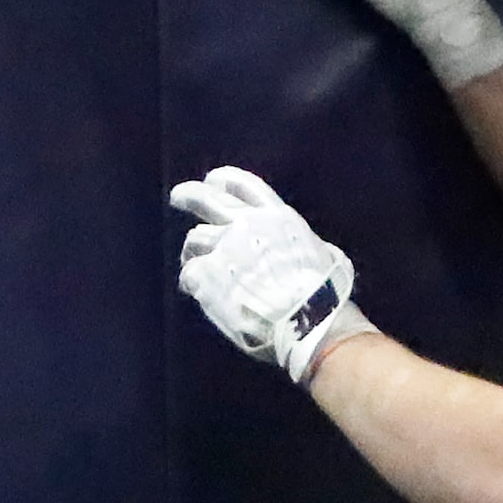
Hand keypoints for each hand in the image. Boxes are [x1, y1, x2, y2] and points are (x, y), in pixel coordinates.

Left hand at [170, 166, 376, 383]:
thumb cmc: (323, 293)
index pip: (244, 185)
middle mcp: (246, 225)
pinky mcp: (206, 275)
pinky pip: (189, 273)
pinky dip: (190, 281)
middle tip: (178, 197)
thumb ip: (301, 244)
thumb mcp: (323, 253)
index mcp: (276, 217)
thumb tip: (298, 249)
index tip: (212, 180)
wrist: (306, 322)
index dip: (225, 180)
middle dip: (190, 195)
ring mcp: (223, 248)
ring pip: (194, 239)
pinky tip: (195, 291)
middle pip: (208, 199)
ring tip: (192, 264)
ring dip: (192, 252)